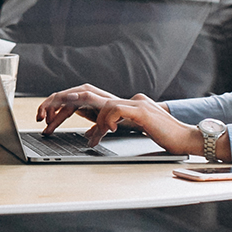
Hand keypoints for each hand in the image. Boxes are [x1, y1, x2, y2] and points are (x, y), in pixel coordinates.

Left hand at [37, 85, 196, 153]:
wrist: (189, 139)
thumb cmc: (164, 137)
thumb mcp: (131, 130)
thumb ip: (113, 125)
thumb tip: (92, 131)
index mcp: (120, 103)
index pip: (85, 97)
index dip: (63, 105)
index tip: (47, 119)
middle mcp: (123, 98)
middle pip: (82, 93)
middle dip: (57, 104)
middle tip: (42, 119)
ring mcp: (132, 103)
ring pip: (92, 98)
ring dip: (74, 114)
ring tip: (66, 130)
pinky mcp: (140, 111)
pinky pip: (112, 110)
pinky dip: (102, 122)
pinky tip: (100, 135)